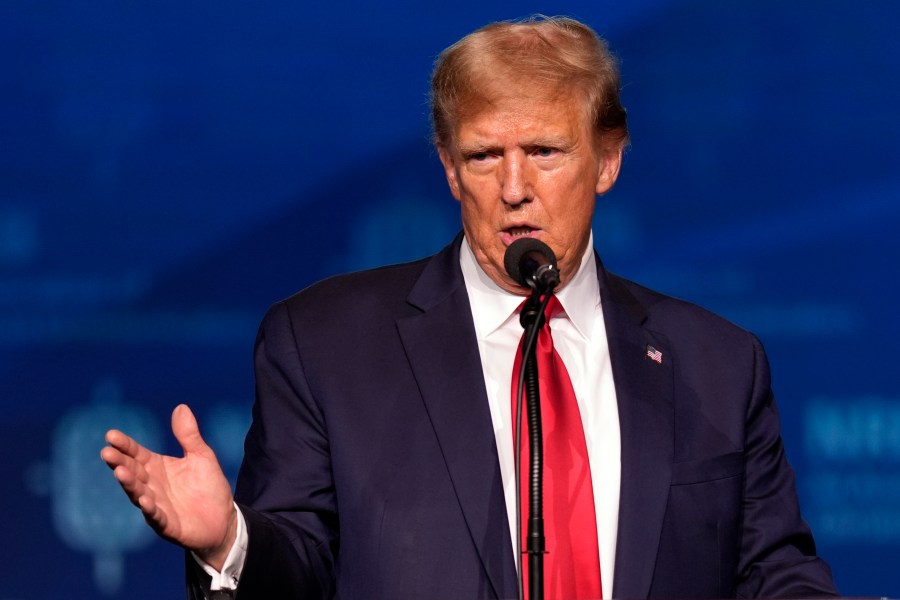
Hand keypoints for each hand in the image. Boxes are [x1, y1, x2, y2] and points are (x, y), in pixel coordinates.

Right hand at [101, 404, 237, 570]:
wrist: (223, 519)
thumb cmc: (208, 486)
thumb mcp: (201, 456)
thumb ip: (189, 435)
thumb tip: (181, 406)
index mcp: (157, 467)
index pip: (137, 454)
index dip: (125, 445)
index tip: (110, 435)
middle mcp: (152, 485)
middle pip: (133, 472)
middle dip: (119, 463)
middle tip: (107, 452)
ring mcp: (157, 506)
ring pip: (138, 493)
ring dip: (129, 484)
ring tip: (120, 472)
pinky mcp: (167, 524)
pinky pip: (156, 516)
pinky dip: (150, 509)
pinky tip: (144, 500)